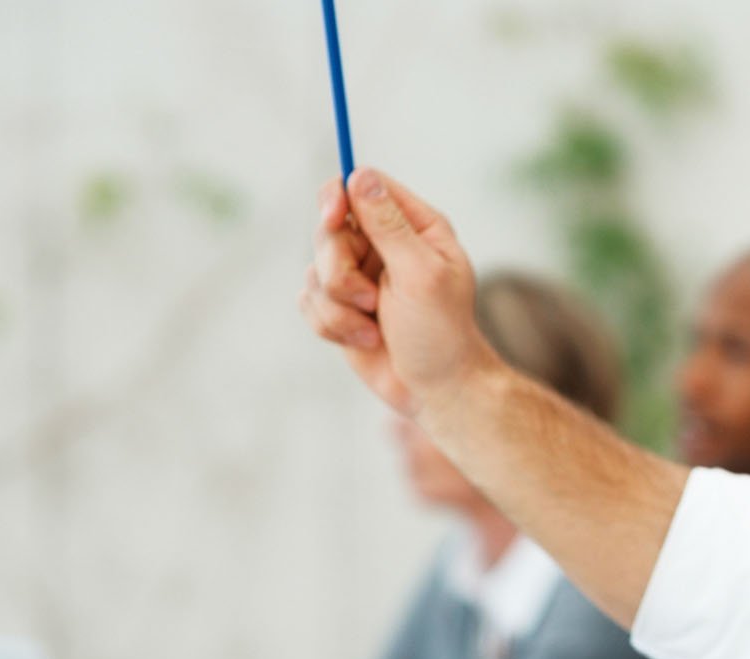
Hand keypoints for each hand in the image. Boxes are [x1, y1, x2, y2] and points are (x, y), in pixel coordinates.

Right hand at [298, 169, 498, 417]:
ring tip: (373, 329)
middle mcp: (385, 246)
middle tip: (370, 300)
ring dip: (340, 306)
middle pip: (329, 228)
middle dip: (340, 270)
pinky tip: (365, 340)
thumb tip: (360, 176)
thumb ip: (389, 226)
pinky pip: (309, 300)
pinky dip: (332, 325)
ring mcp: (360, 276)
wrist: (436, 391)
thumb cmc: (441, 334)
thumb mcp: (421, 274)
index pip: (364, 185)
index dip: (340, 196)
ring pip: (315, 268)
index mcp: (415, 227)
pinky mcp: (340, 306)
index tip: (335, 219)